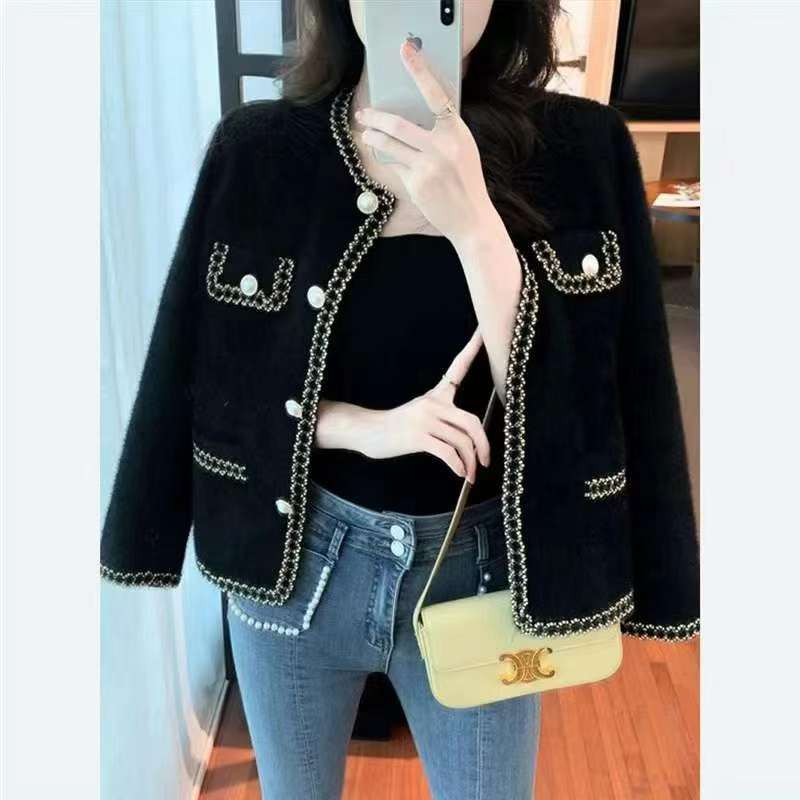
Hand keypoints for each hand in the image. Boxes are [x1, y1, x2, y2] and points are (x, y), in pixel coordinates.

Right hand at [315, 328, 490, 482]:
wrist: (368, 431)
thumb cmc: (398, 426)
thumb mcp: (422, 412)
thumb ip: (444, 417)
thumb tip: (471, 439)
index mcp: (437, 394)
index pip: (459, 367)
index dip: (473, 348)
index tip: (484, 330)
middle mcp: (434, 403)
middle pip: (472, 421)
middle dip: (484, 444)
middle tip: (486, 461)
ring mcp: (426, 420)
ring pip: (462, 441)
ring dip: (470, 462)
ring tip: (471, 474)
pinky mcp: (419, 437)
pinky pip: (448, 453)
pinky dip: (458, 466)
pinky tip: (460, 474)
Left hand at [355, 39, 494, 245]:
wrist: (472, 217)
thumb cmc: (465, 181)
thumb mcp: (462, 150)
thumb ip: (442, 132)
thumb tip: (412, 115)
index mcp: (456, 131)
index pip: (435, 93)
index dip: (419, 70)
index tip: (405, 51)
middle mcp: (442, 146)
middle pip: (398, 124)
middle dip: (375, 117)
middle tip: (363, 113)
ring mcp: (428, 165)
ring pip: (389, 144)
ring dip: (373, 138)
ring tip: (365, 134)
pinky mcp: (417, 183)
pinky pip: (395, 166)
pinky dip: (390, 161)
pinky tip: (387, 160)